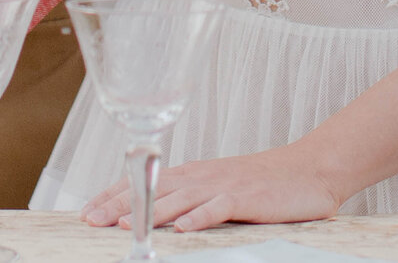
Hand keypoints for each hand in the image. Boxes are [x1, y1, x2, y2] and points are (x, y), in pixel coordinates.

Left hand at [82, 145, 341, 232]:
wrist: (310, 169)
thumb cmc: (264, 183)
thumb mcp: (220, 186)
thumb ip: (191, 197)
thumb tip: (158, 214)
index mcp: (194, 173)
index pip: (145, 182)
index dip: (114, 194)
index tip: (88, 211)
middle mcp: (203, 176)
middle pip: (154, 189)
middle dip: (119, 204)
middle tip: (91, 220)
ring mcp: (224, 185)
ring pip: (180, 198)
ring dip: (149, 211)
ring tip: (123, 225)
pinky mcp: (247, 197)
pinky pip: (219, 207)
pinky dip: (200, 217)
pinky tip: (183, 228)